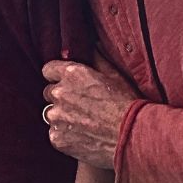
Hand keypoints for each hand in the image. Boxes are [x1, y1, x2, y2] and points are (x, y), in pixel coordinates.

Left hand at [42, 54, 139, 169]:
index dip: (57, 76)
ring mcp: (57, 117)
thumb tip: (90, 45)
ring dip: (63, 118)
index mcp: (71, 74)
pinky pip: (56, 134)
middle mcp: (59, 93)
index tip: (66, 83)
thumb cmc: (128, 104)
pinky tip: (84, 137)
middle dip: (62, 98)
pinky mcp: (57, 138)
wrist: (133, 137)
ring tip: (85, 124)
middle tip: (82, 107)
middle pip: (49, 93)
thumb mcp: (115, 75)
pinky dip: (66, 136)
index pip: (48, 70)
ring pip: (52, 115)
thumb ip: (97, 58)